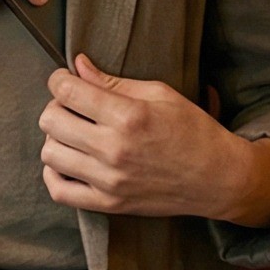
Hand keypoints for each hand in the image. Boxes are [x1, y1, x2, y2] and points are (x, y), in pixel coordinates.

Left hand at [39, 56, 269, 225]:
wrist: (220, 179)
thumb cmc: (194, 131)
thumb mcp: (160, 94)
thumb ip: (114, 82)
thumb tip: (78, 65)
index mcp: (128, 116)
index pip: (67, 91)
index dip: (59, 80)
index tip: (65, 80)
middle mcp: (114, 149)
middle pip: (50, 120)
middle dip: (57, 106)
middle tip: (74, 106)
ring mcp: (109, 181)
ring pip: (49, 154)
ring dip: (56, 138)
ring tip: (75, 134)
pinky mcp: (109, 204)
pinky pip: (59, 191)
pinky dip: (55, 174)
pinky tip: (70, 161)